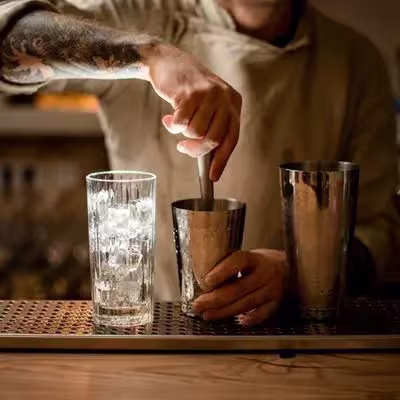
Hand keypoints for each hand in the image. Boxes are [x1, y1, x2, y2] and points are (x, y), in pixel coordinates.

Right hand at [144, 42, 241, 180]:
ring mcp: (208, 94)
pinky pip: (181, 124)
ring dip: (182, 134)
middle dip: (196, 150)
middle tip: (184, 148)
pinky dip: (172, 126)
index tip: (213, 176)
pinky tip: (169, 117)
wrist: (166, 61)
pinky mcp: (189, 93)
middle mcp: (224, 98)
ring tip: (176, 122)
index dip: (222, 160)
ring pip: (196, 133)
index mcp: (233, 103)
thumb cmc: (187, 89)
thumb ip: (212, 127)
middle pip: (214, 139)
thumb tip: (209, 160)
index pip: (232, 138)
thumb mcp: (208, 105)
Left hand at [192, 249, 286, 325]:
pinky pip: (263, 314)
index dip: (222, 271)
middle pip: (239, 288)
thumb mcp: (246, 256)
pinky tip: (237, 322)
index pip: (238, 262)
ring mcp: (272, 289)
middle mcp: (264, 273)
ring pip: (246, 303)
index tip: (206, 281)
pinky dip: (250, 319)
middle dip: (215, 299)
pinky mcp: (276, 303)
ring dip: (225, 311)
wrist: (286, 268)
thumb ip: (229, 264)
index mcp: (254, 258)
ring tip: (207, 315)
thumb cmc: (258, 262)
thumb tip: (202, 274)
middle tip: (198, 305)